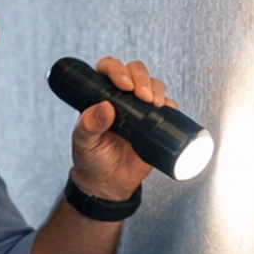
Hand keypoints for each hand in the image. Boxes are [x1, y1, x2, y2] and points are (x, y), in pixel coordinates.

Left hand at [70, 54, 172, 198]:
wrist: (108, 183)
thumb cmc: (92, 160)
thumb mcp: (83, 143)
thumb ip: (88, 126)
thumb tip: (103, 108)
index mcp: (100, 96)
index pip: (108, 69)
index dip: (117, 70)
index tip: (124, 84)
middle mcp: (121, 98)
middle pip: (135, 71)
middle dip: (141, 78)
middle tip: (142, 95)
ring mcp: (140, 108)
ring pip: (153, 85)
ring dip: (156, 89)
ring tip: (153, 104)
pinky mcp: (155, 122)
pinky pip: (168, 106)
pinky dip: (170, 105)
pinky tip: (165, 111)